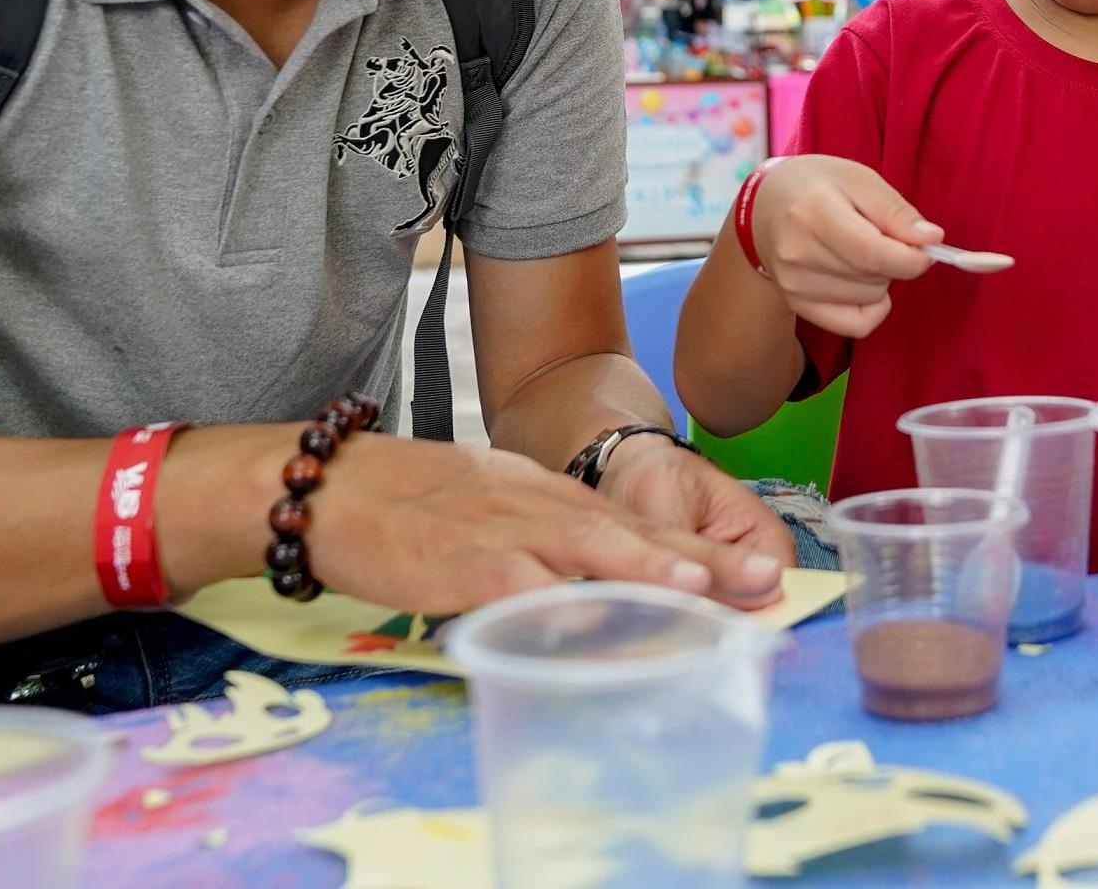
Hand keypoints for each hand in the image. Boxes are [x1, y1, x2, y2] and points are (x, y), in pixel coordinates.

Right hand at [302, 435, 786, 616]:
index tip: (763, 573)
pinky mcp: (457, 562)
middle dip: (700, 559)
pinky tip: (585, 612)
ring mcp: (501, 532)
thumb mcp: (498, 501)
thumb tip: (602, 583)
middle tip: (760, 581)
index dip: (703, 547)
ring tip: (697, 586)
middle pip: (631, 531)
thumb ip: (550, 535)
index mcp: (553, 496)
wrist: (333, 485)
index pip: (641, 523)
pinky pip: (511, 580)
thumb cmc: (415, 501)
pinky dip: (551, 595)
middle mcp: (540, 507)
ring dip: (644, 567)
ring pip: (583, 547)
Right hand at [748, 155, 941, 338]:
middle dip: (895, 259)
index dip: (912, 257)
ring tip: (858, 251)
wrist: (767, 205)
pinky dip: (872, 307)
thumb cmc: (819, 185)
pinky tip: (862, 282)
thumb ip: (896, 211)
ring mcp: (793, 284)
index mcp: (813, 212)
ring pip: (871, 299)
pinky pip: (856, 325)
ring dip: (880, 278)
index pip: (873, 254)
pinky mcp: (796, 305)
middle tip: (877, 234)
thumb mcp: (860, 179)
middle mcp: (797, 253)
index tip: (927, 245)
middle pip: (875, 277)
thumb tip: (932, 240)